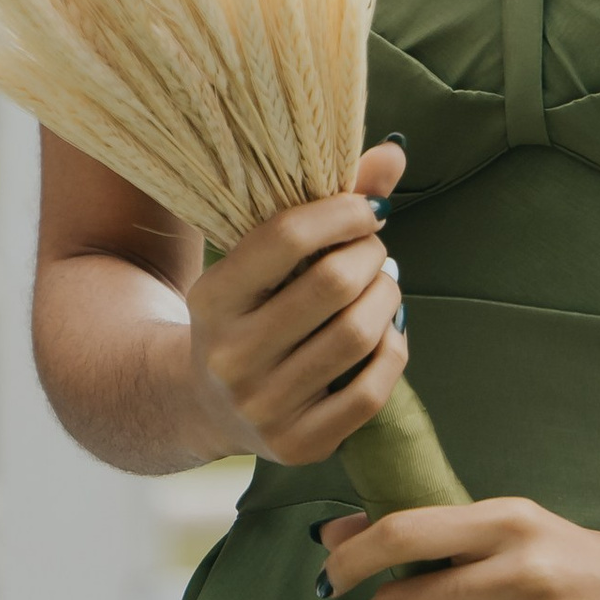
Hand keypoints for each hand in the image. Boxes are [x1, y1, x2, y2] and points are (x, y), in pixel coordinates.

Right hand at [187, 142, 405, 467]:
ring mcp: (263, 407)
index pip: (287, 237)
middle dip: (370, 254)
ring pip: (358, 335)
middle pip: (333, 285)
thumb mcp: (262, 262)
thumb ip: (326, 206)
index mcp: (210, 299)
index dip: (343, 212)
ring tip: (382, 284)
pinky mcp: (298, 445)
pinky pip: (371, 390)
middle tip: (375, 249)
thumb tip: (394, 154)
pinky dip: (393, 349)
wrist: (205, 404)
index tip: (368, 210)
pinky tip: (385, 330)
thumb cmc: (250, 311)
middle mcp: (230, 357)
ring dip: (387, 297)